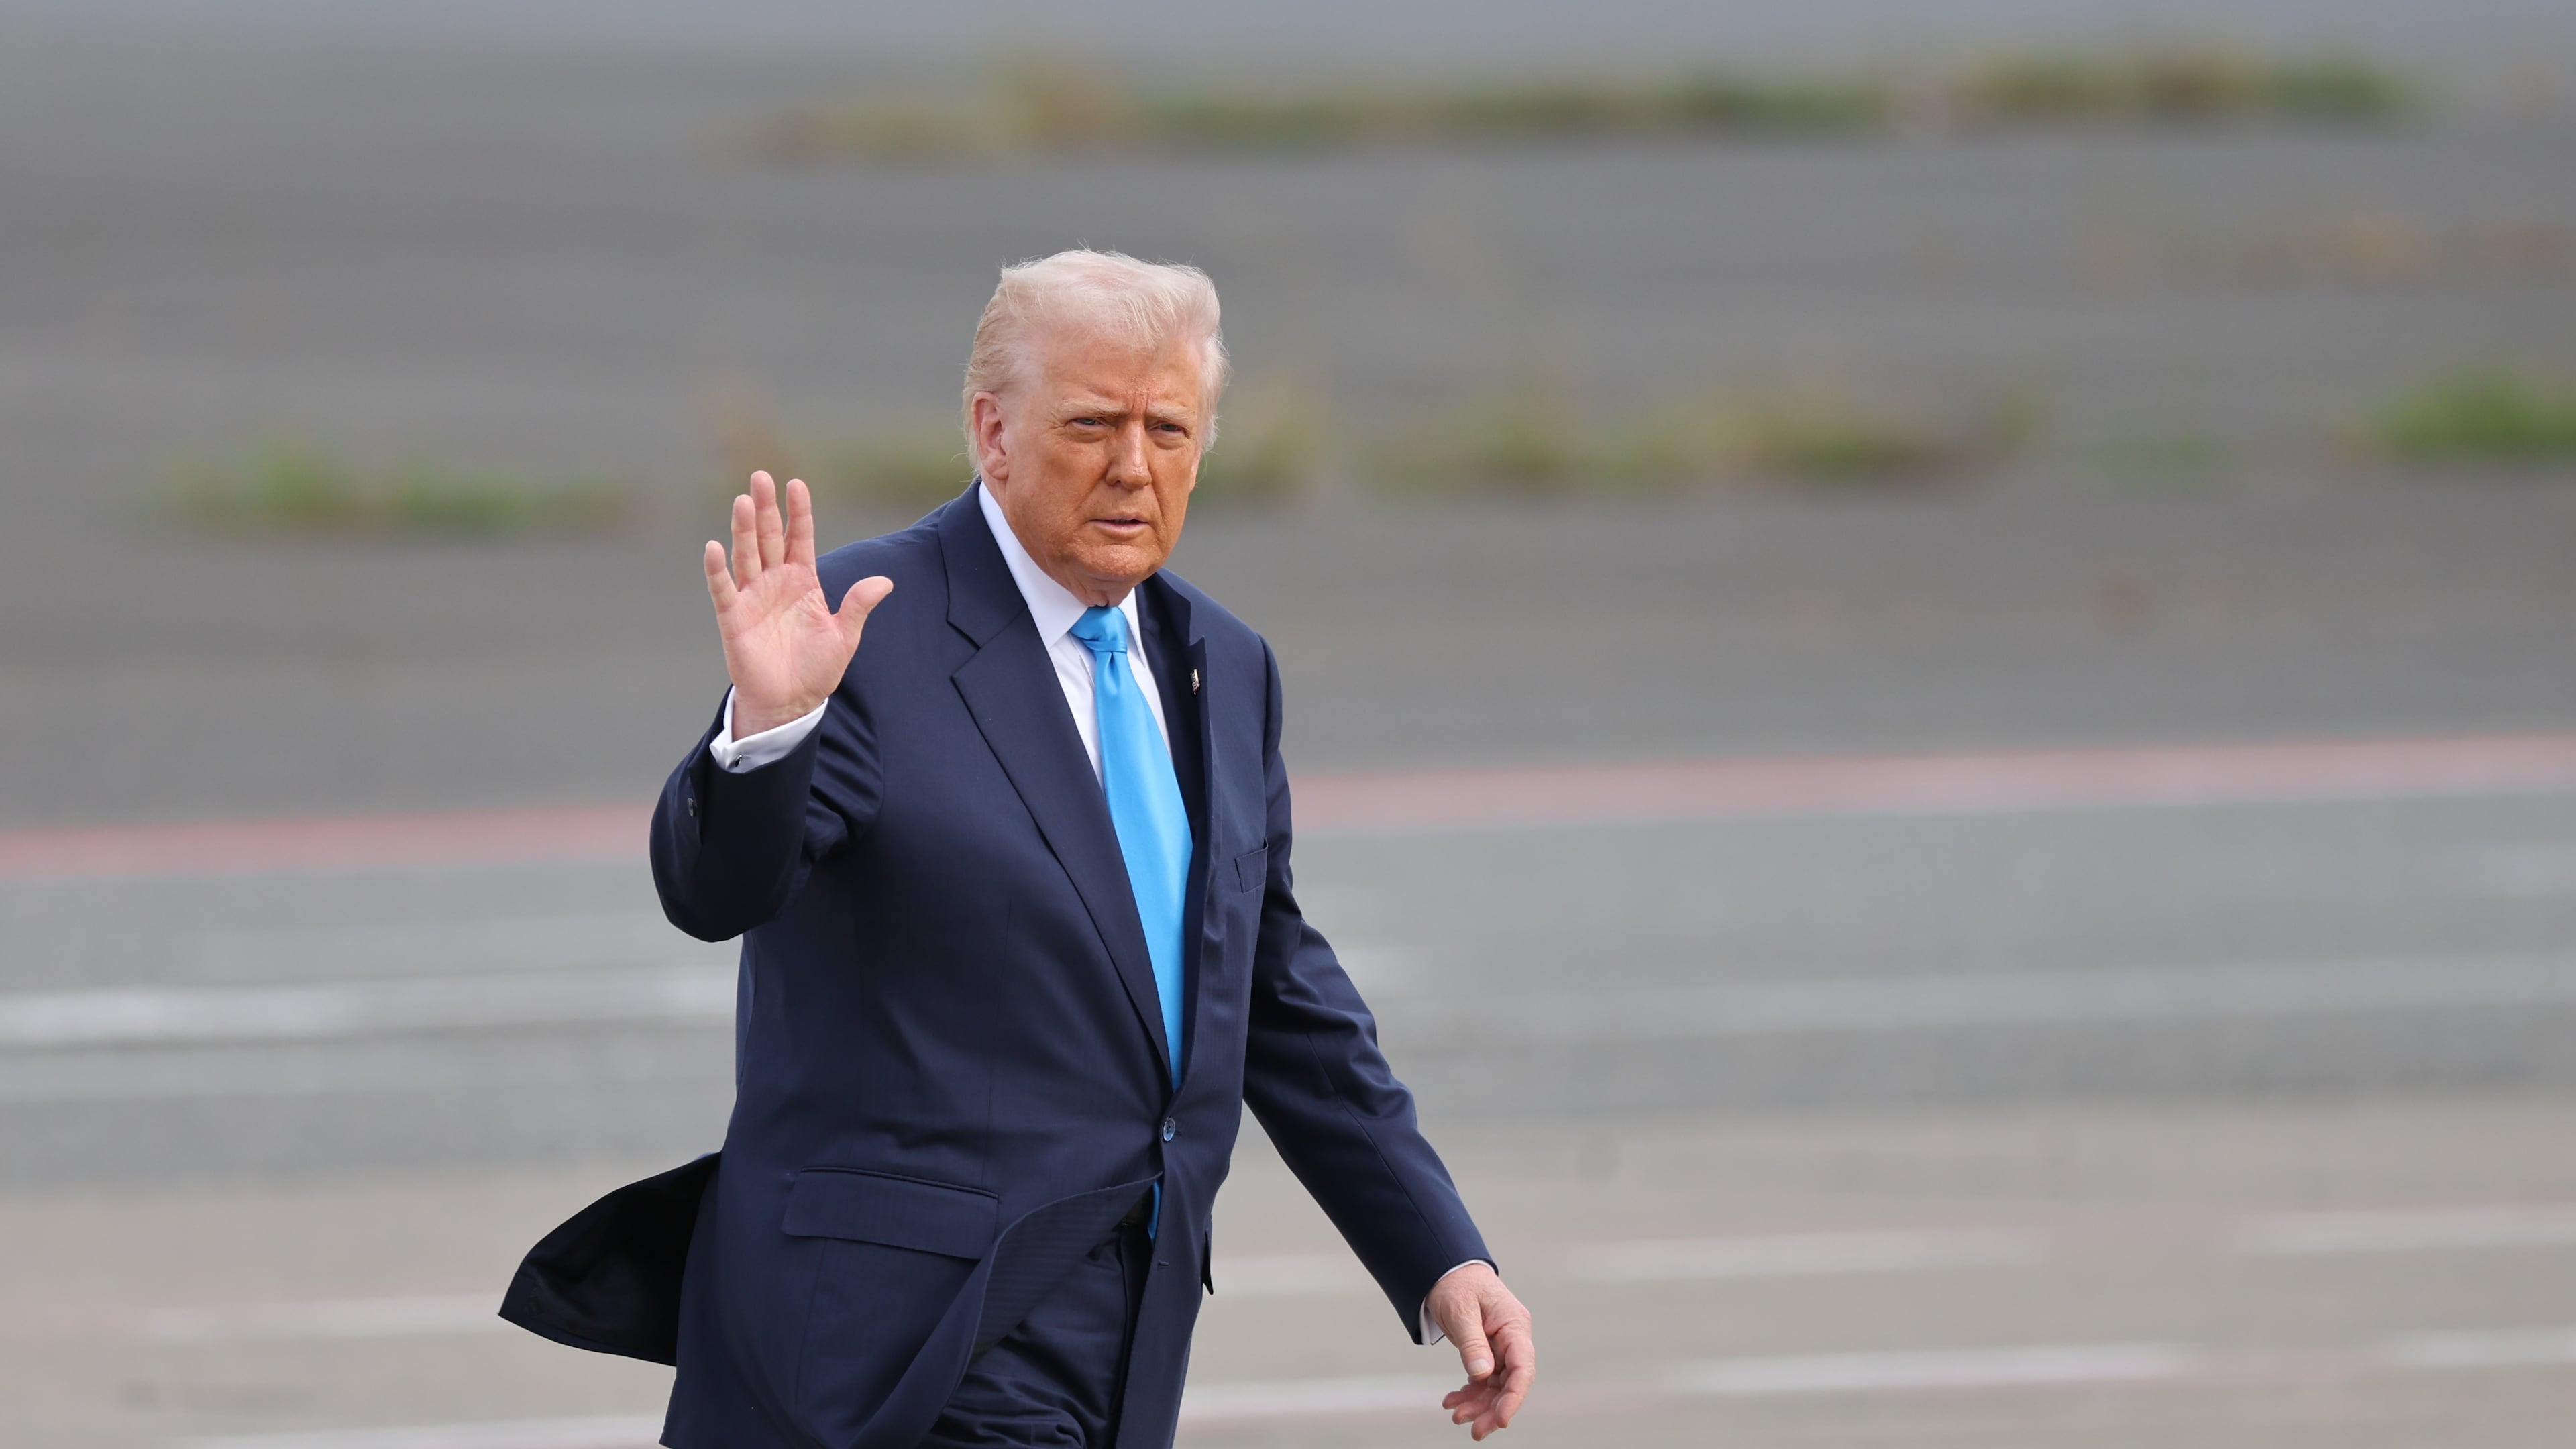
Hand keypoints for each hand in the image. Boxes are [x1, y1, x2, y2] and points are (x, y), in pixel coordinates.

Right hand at [703, 472, 891, 736]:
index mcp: (803, 581)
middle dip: (767, 508)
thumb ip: (858, 606)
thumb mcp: (843, 636)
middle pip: (770, 537)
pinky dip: (717, 570)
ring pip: (746, 555)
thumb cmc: (816, 669)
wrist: (791, 702)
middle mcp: (775, 582)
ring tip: (744, 501)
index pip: (800, 538)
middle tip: (761, 476)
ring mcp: (753, 597)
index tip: (796, 484)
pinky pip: (723, 589)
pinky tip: (713, 547)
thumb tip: (885, 581)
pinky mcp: (734, 618)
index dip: (798, 513)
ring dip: (744, 529)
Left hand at [1428, 1263, 1533, 1438]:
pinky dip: (1470, 1393)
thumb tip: (1483, 1374)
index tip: (1502, 1420)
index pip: (1522, 1368)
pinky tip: (1452, 1401)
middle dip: (1494, 1409)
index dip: (1514, 1397)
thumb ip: (1472, 1342)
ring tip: (1456, 1415)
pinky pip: (1483, 1379)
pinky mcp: (1488, 1351)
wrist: (1445, 1270)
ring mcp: (1501, 1346)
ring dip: (1479, 1404)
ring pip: (1497, 1386)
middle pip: (1511, 1382)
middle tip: (1474, 1430)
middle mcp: (1512, 1339)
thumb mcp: (1460, 1310)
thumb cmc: (1455, 1284)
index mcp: (1514, 1326)